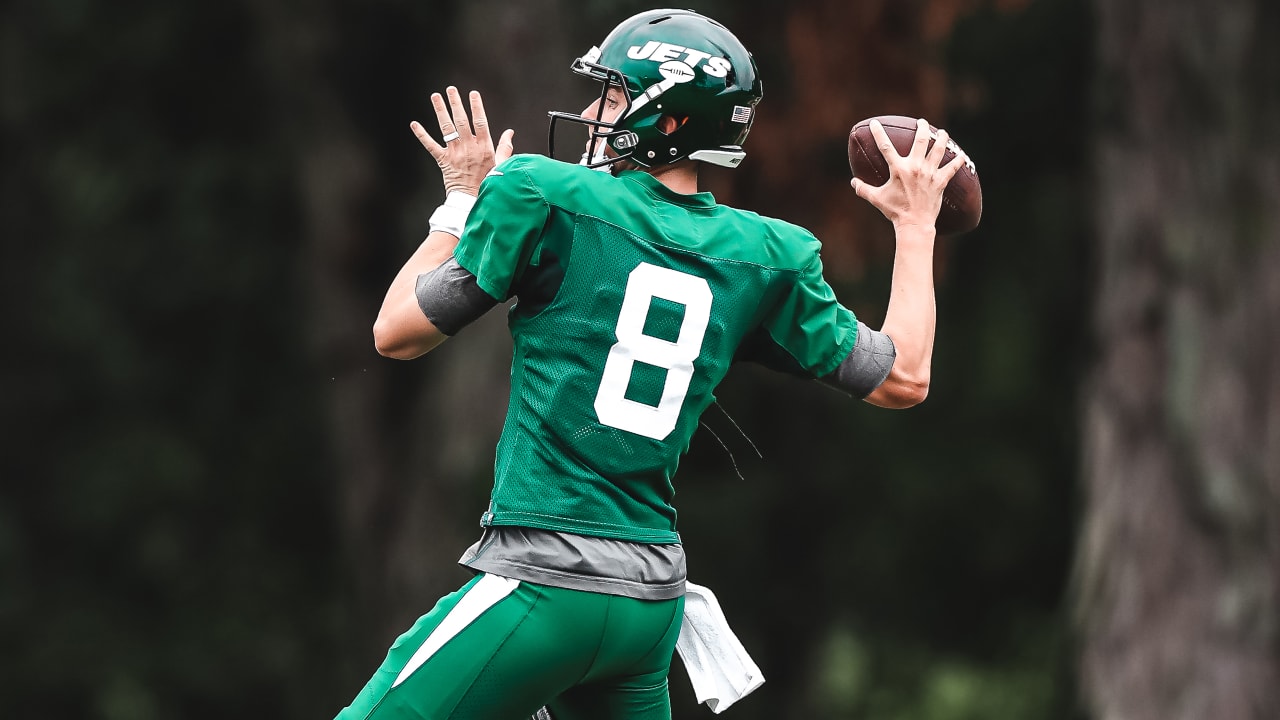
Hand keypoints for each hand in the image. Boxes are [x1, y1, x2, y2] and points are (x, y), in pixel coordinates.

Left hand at [410, 87, 514, 196]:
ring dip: (440, 110)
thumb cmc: (488, 183)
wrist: (473, 201)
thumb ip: (505, 147)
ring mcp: (455, 153)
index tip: (473, 94)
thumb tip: (510, 132)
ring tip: (435, 96)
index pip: (480, 121)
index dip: (476, 106)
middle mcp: (469, 147)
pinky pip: (431, 145)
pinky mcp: (444, 161)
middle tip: (451, 89)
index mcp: (484, 146)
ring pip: (446, 128)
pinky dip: (422, 135)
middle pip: (461, 120)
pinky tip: (414, 124)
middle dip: (456, 103)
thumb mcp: (501, 164)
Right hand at [851, 118, 966, 230]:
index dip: (878, 133)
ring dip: (941, 138)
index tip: (874, 123)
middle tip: (921, 122)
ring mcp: (930, 173)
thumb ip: (863, 189)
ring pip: (938, 150)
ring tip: (942, 132)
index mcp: (898, 169)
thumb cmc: (895, 211)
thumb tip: (853, 182)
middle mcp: (915, 167)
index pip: (885, 147)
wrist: (914, 223)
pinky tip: (961, 155)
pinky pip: (952, 168)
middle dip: (921, 128)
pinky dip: (958, 161)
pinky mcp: (940, 182)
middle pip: (920, 140)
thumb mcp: (876, 199)